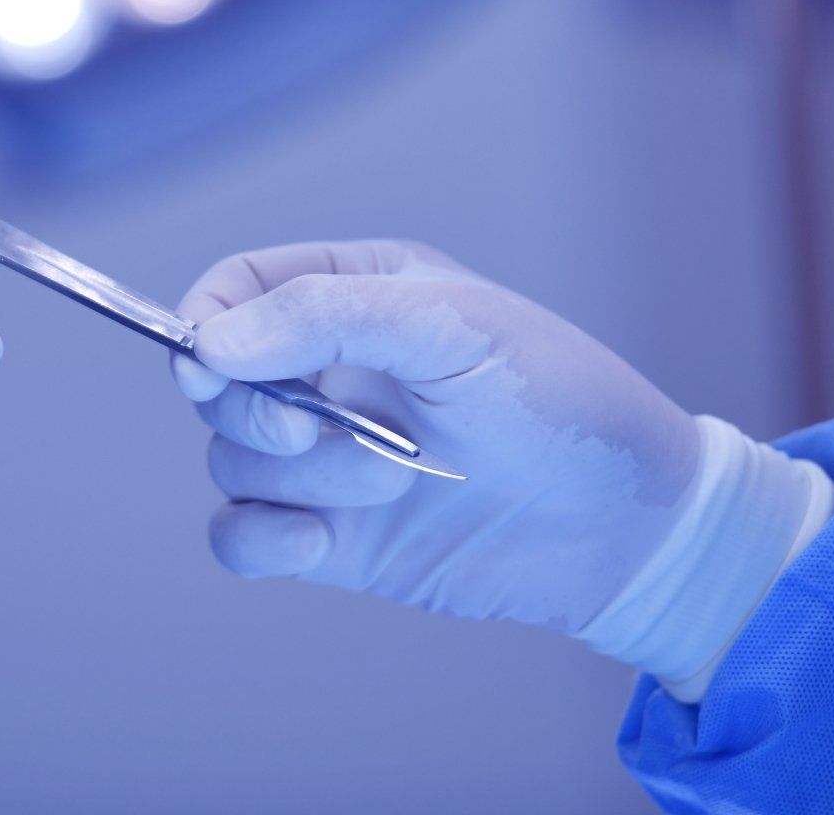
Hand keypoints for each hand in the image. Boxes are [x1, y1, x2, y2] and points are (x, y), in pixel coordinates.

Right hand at [170, 241, 699, 630]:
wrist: (626, 526)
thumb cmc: (558, 401)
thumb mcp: (449, 326)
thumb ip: (323, 319)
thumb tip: (209, 347)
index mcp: (356, 292)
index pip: (235, 288)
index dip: (207, 322)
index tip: (211, 364)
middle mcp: (330, 371)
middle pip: (217, 382)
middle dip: (251, 410)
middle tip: (311, 429)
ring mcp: (327, 456)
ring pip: (232, 461)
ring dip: (300, 477)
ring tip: (393, 481)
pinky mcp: (332, 536)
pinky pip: (240, 537)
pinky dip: (262, 543)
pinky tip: (321, 546)